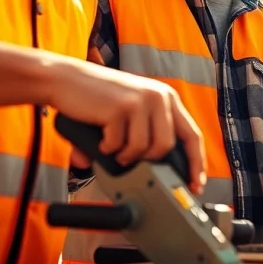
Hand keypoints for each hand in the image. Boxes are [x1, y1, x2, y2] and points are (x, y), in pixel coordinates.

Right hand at [47, 59, 206, 195]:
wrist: (66, 79)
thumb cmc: (99, 99)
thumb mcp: (131, 111)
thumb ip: (145, 136)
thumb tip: (156, 174)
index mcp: (166, 98)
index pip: (192, 135)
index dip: (196, 163)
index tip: (196, 184)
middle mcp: (158, 97)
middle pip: (166, 146)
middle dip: (149, 162)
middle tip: (131, 164)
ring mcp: (140, 101)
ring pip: (143, 148)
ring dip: (125, 156)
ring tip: (113, 148)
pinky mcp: (120, 108)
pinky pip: (119, 145)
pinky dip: (107, 149)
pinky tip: (101, 139)